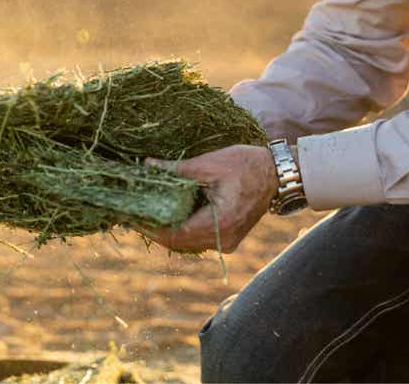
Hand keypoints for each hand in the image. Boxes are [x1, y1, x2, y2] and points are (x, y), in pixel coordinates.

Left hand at [142, 145, 278, 252]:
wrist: (278, 174)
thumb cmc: (246, 165)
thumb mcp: (209, 164)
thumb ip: (177, 169)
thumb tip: (146, 165)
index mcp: (221, 223)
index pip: (175, 235)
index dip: (150, 228)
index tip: (130, 217)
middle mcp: (224, 240)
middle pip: (178, 242)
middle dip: (153, 229)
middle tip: (130, 214)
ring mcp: (227, 243)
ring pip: (186, 242)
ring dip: (165, 230)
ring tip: (142, 214)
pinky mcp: (227, 239)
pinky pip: (196, 238)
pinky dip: (179, 228)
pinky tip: (164, 215)